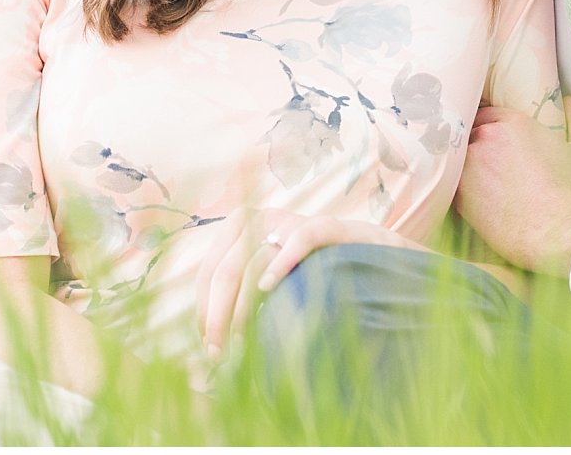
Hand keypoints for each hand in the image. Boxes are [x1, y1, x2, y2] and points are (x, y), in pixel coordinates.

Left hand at [194, 208, 424, 358]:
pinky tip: (268, 288)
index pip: (209, 271)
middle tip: (218, 353)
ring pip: (251, 261)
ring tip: (240, 340)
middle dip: (216, 316)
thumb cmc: (307, 271)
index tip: (207, 344)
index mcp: (239, 227)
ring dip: (242, 307)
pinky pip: (299, 240)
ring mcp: (291, 219)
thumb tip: (208, 335)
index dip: (204, 309)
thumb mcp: (265, 275)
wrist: (366, 251)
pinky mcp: (325, 225)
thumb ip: (238, 293)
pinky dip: (281, 264)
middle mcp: (259, 217)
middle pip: (225, 270)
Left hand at [455, 99, 570, 277]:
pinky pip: (450, 182)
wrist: (560, 236)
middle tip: (483, 161)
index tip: (490, 137)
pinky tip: (471, 197)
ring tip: (476, 180)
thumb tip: (570, 101)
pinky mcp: (459, 195)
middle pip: (468, 132)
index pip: (485, 113)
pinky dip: (457, 186)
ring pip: (456, 157)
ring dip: (464, 164)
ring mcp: (469, 166)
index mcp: (513, 124)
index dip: (487, 125)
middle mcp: (486, 139)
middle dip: (473, 143)